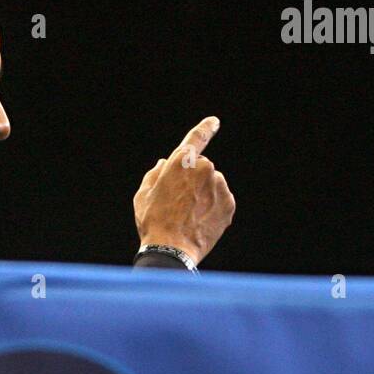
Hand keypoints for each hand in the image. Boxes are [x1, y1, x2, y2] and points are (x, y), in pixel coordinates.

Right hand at [133, 116, 235, 264]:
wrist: (171, 251)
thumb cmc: (153, 221)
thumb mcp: (144, 195)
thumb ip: (155, 174)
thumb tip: (164, 164)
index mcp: (182, 160)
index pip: (197, 137)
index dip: (206, 128)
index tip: (214, 122)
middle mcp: (205, 168)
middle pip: (202, 169)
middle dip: (193, 182)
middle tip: (179, 205)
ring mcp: (219, 186)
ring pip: (213, 186)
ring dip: (204, 196)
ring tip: (188, 217)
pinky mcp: (229, 204)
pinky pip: (221, 201)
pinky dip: (213, 209)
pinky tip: (199, 223)